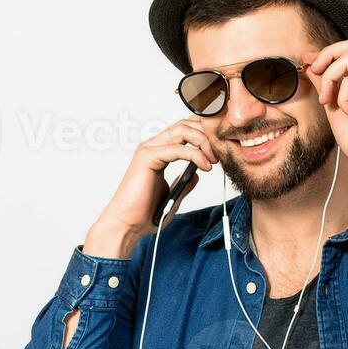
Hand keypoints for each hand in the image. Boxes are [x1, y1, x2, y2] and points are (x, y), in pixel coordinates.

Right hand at [83, 118, 215, 258]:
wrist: (128, 224)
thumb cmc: (144, 213)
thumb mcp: (174, 194)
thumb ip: (185, 181)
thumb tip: (198, 171)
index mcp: (158, 152)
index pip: (185, 129)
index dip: (204, 134)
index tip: (219, 149)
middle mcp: (153, 146)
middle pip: (186, 124)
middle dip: (207, 134)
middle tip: (218, 153)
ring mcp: (149, 150)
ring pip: (183, 130)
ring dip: (203, 142)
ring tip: (213, 159)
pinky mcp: (148, 157)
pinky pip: (178, 148)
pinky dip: (196, 155)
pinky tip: (205, 166)